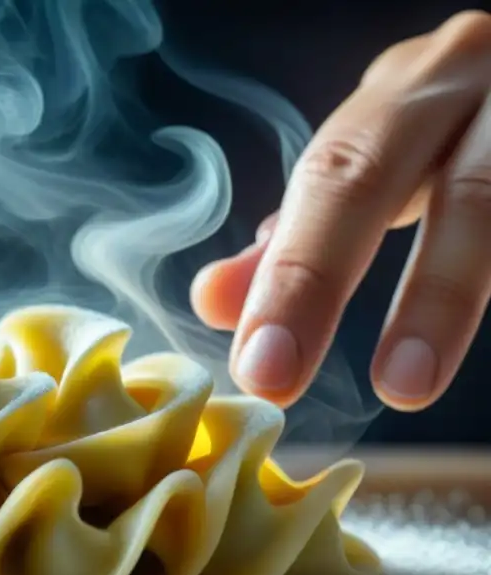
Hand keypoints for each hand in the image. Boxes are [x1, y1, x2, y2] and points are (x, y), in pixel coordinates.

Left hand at [191, 10, 490, 412]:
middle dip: (344, 282)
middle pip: (386, 183)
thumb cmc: (454, 126)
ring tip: (405, 385)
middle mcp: (476, 86)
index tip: (257, 365)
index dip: (294, 273)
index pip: (333, 178)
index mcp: (409, 93)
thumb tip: (213, 301)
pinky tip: (479, 351)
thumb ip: (299, 232)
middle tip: (284, 379)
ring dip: (444, 300)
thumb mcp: (376, 156)